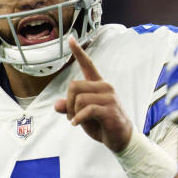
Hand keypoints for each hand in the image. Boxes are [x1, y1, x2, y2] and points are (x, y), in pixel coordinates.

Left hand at [54, 36, 132, 151]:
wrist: (120, 138)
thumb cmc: (102, 124)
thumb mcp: (81, 115)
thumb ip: (69, 107)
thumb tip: (57, 104)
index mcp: (98, 84)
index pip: (88, 64)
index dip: (78, 52)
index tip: (70, 38)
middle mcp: (104, 87)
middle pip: (74, 85)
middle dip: (67, 102)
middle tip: (70, 115)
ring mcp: (109, 97)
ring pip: (78, 99)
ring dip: (73, 112)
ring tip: (76, 120)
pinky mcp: (110, 109)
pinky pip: (87, 109)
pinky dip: (78, 118)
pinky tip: (76, 124)